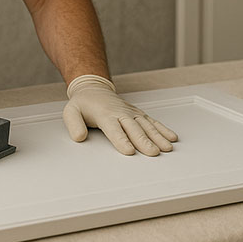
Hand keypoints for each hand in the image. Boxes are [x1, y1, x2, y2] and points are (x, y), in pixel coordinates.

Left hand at [63, 75, 177, 155]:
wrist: (93, 88)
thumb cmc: (83, 103)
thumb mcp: (70, 112)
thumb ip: (74, 125)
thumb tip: (79, 137)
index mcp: (104, 114)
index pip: (114, 129)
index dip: (122, 140)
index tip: (129, 151)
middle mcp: (120, 113)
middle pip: (134, 129)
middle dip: (144, 141)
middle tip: (153, 153)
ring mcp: (131, 113)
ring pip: (146, 125)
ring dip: (158, 136)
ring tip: (166, 148)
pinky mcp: (137, 114)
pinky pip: (152, 121)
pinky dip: (163, 129)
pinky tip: (171, 138)